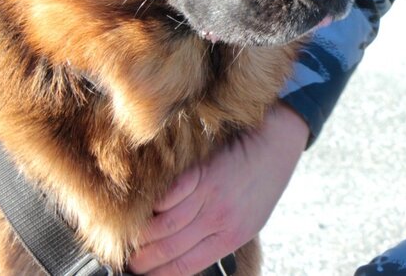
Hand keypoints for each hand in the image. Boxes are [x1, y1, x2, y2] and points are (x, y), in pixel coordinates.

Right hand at [127, 102, 309, 275]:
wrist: (279, 143)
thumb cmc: (261, 183)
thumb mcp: (248, 220)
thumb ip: (218, 236)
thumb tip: (184, 254)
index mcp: (230, 238)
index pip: (184, 268)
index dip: (156, 274)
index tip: (139, 274)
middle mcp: (219, 221)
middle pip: (168, 248)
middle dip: (141, 258)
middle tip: (126, 258)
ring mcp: (211, 197)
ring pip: (164, 224)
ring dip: (140, 231)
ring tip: (127, 233)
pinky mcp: (204, 172)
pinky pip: (170, 195)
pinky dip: (154, 201)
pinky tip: (145, 204)